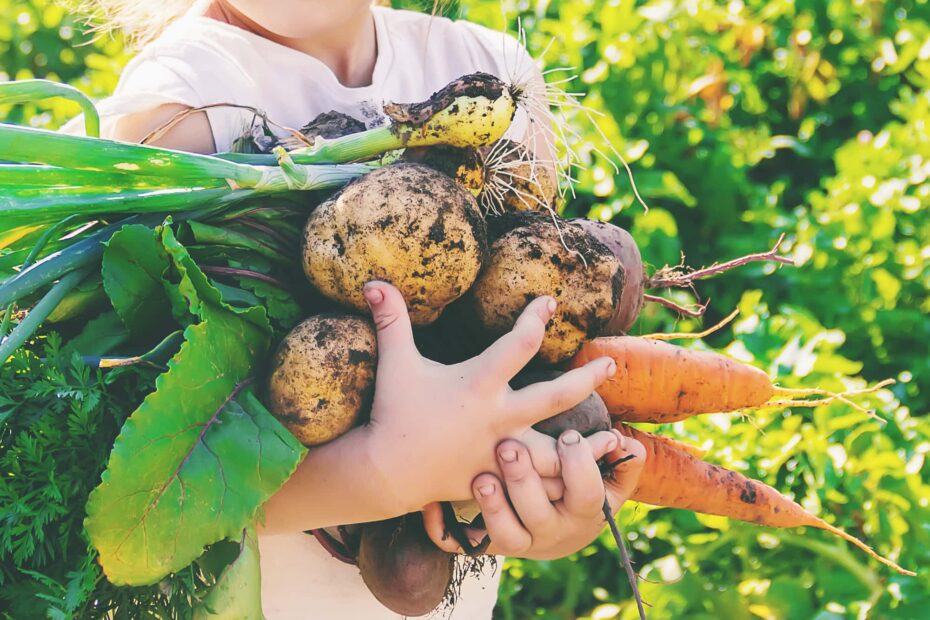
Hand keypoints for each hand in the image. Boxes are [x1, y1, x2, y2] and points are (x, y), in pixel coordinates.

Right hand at [358, 281, 618, 515]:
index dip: (537, 317)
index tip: (550, 302)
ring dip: (587, 444)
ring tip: (615, 438)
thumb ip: (391, 321)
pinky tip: (583, 478)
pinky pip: (538, 484)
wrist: (386, 472)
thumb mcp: (396, 363)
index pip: (519, 343)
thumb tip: (374, 281)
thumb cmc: (394, 412)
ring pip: (557, 450)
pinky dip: (562, 482)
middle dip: (587, 378)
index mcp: (478, 384)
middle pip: (556, 395)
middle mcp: (498, 417)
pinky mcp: (500, 479)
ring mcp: (502, 452)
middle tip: (610, 363)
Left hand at [422, 430, 645, 559]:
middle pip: (538, 514)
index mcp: (581, 511)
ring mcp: (516, 540)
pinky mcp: (484, 544)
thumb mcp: (607, 481)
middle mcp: (548, 531)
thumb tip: (628, 443)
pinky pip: (460, 544)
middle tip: (509, 447)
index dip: (579, 466)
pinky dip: (442, 527)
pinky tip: (430, 504)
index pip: (586, 494)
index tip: (568, 434)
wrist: (553, 531)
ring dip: (491, 507)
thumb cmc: (578, 490)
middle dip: (524, 482)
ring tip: (480, 478)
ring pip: (503, 534)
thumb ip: (622, 463)